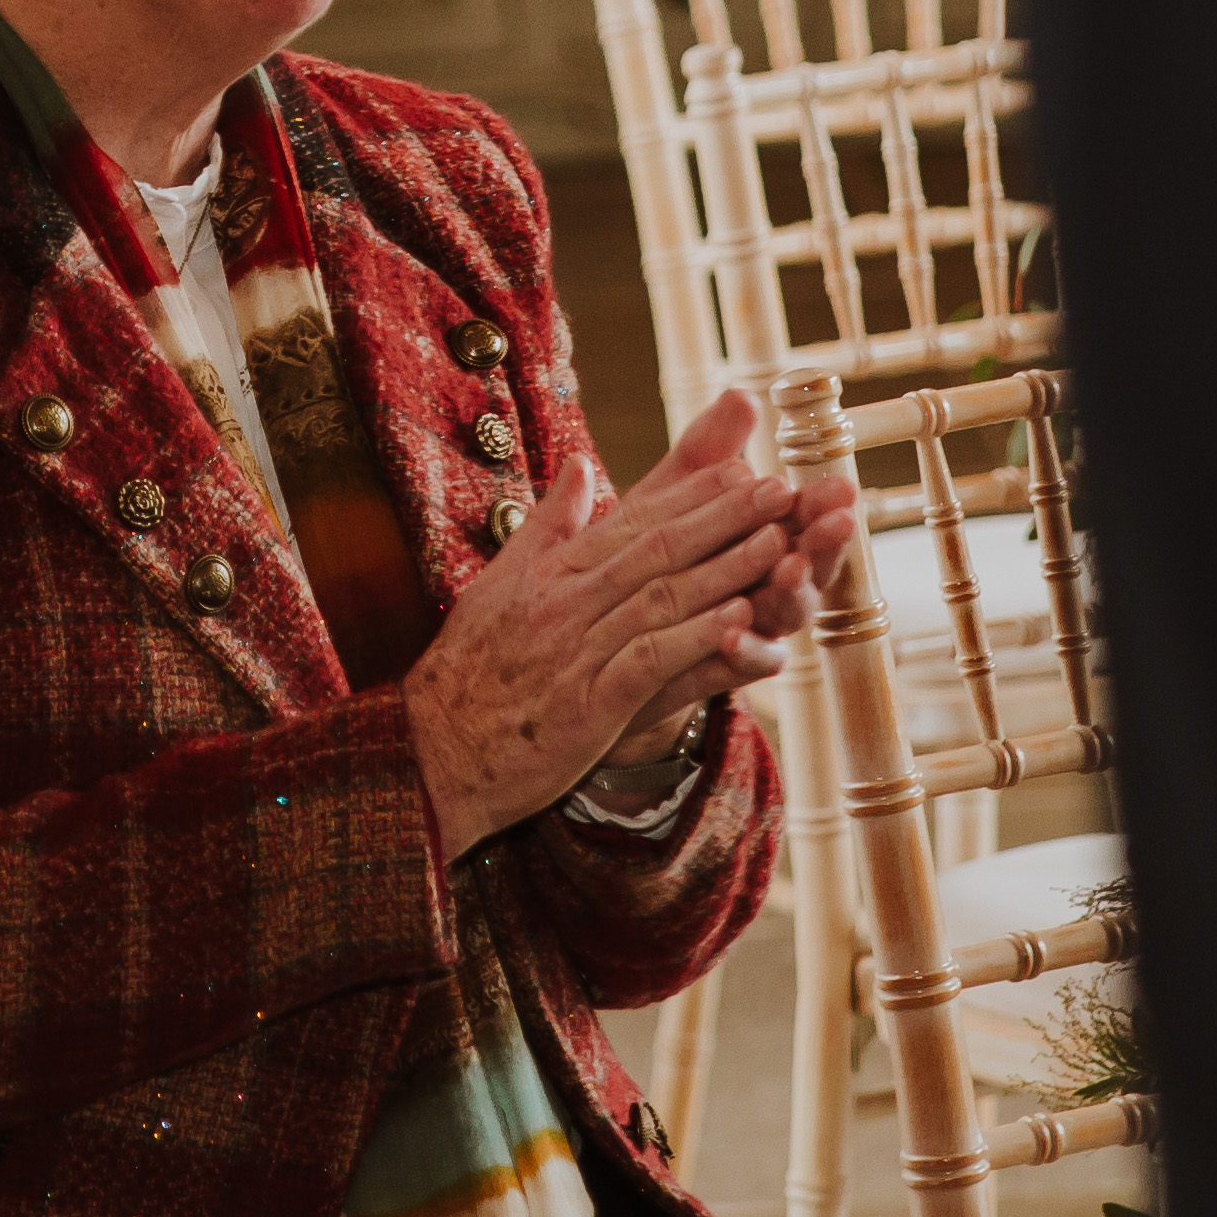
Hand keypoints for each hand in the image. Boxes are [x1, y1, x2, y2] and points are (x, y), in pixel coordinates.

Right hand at [406, 384, 856, 854]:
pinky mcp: (589, 704)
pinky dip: (697, 638)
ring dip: (726, 567)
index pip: (634, 522)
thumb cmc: (470, 672)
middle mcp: (568, 601)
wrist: (434, 751)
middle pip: (658, 548)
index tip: (744, 467)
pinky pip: (651, 661)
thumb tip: (581, 465)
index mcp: (553, 572)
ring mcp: (579, 651)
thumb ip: (549, 525)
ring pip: (662, 597)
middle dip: (725, 516)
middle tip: (782, 488)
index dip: (694, 495)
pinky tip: (741, 621)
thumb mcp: (503, 584)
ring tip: (781, 542)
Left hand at [595, 385, 848, 768]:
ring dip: (792, 593)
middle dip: (824, 543)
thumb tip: (742, 394)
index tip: (840, 484)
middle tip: (842, 519)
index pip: (800, 521)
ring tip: (791, 568)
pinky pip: (739, 665)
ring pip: (783, 615)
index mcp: (759, 544)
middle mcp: (764, 590)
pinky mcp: (715, 673)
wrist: (599, 639)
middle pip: (807, 566)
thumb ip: (707, 451)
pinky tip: (734, 631)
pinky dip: (743, 649)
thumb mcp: (670, 497)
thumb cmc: (646, 558)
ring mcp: (747, 634)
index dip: (821, 504)